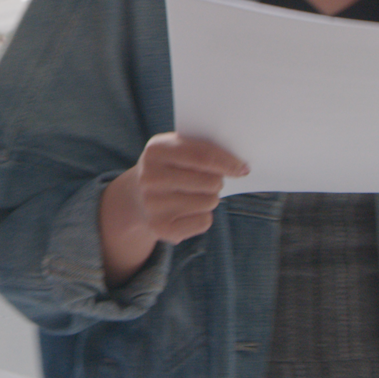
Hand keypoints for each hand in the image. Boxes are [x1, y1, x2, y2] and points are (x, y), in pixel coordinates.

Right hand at [100, 133, 247, 283]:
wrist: (135, 198)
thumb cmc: (168, 168)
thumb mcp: (176, 150)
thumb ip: (203, 151)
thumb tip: (240, 167)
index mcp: (156, 151)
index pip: (203, 156)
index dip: (228, 162)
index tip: (243, 168)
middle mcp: (150, 178)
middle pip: (209, 182)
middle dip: (218, 182)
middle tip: (211, 182)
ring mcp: (153, 204)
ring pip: (209, 202)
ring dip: (210, 199)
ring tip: (194, 195)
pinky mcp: (160, 228)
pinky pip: (204, 221)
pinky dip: (202, 216)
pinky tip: (187, 211)